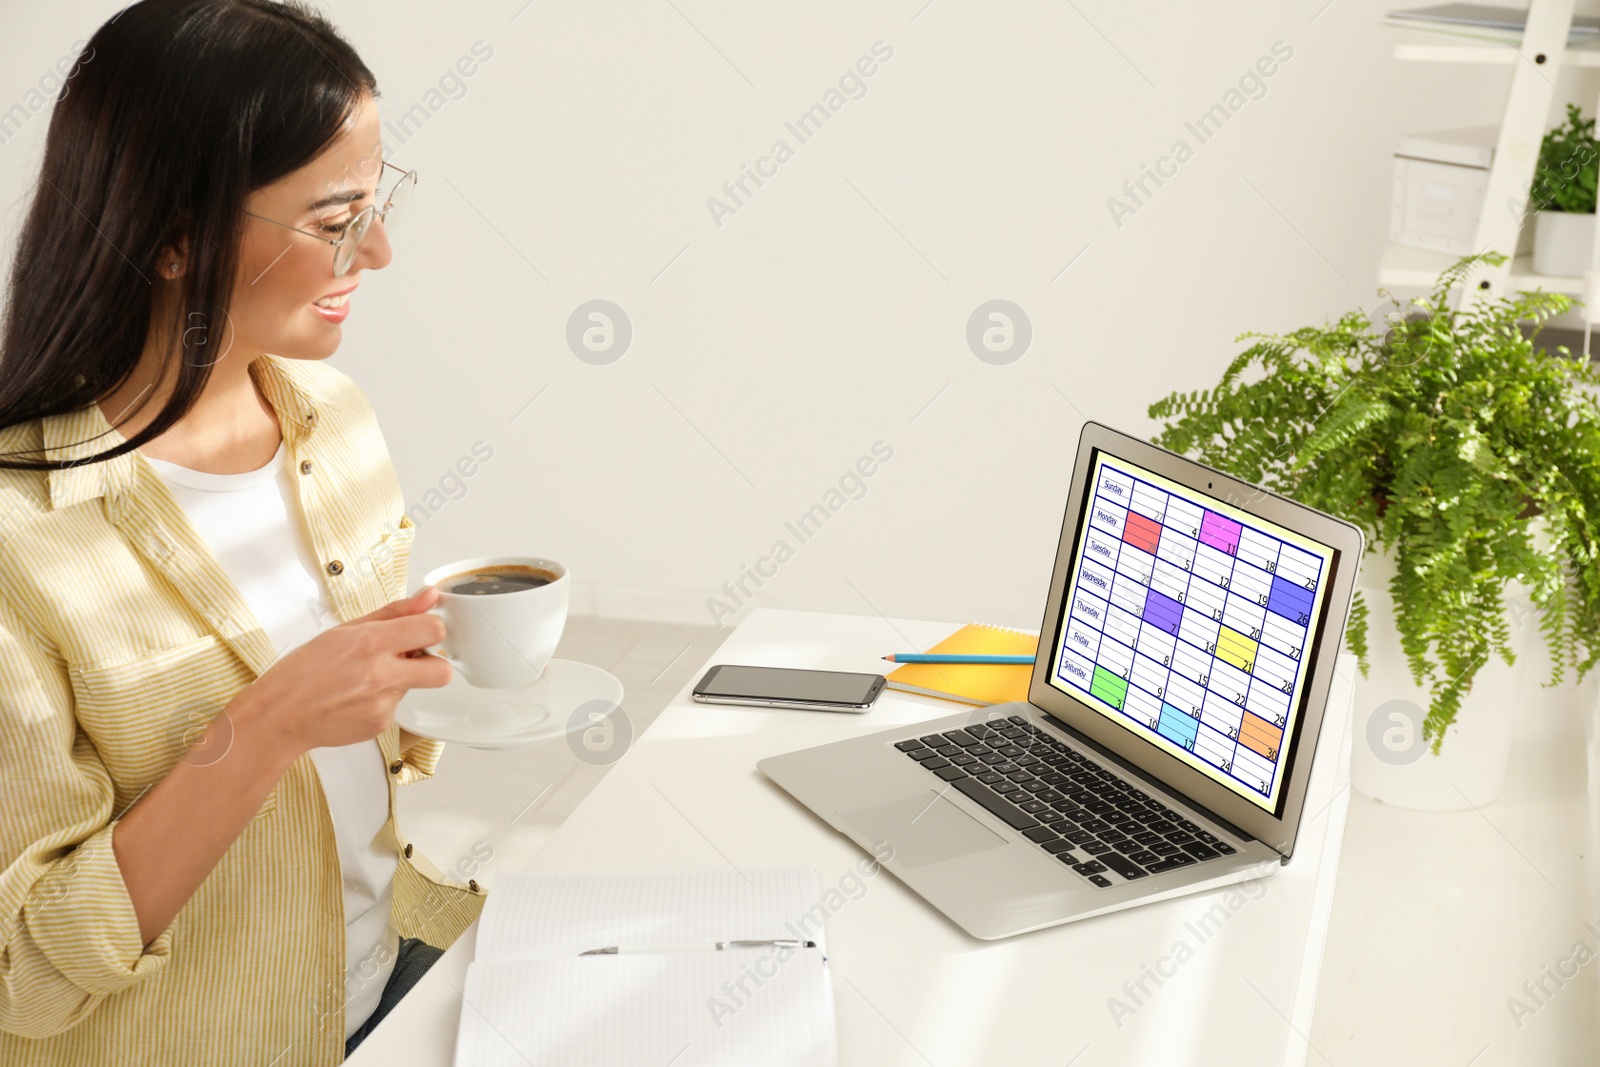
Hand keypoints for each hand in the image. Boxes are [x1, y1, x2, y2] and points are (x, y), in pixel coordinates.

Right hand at [230, 584, 451, 756]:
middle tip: (411, 658)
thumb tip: (428, 596)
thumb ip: (395, 612)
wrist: (279, 715)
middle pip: (442, 671)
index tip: (423, 630)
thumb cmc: (303, 670)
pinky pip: (397, 706)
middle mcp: (380, 674)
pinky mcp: (381, 724)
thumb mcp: (346, 630)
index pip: (433, 630)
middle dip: (434, 663)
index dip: (432, 628)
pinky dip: (383, 700)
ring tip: (367, 678)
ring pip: (417, 687)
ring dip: (402, 679)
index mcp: (370, 643)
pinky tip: (357, 697)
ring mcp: (382, 704)